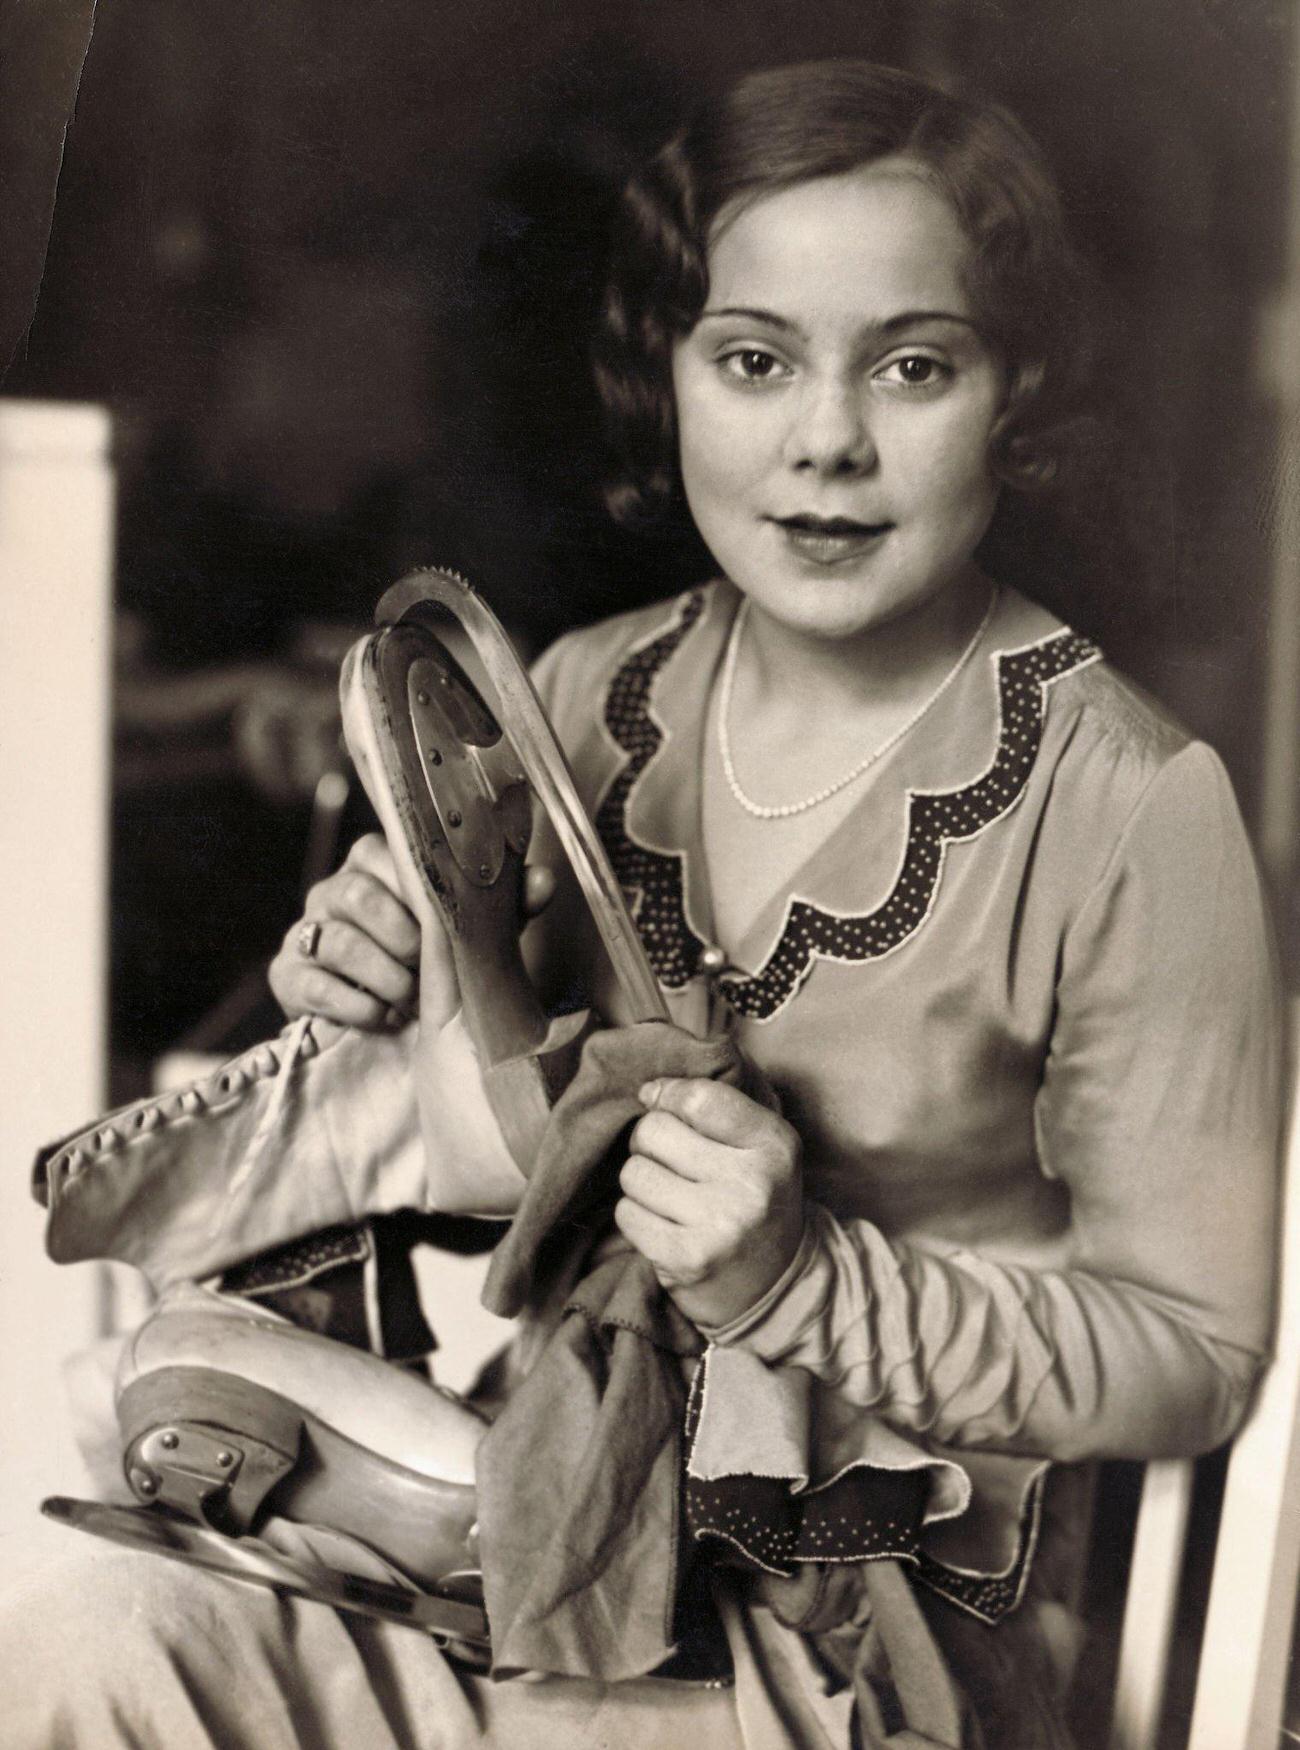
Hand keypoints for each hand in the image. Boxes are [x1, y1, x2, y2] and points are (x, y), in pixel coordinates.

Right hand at [269, 833, 556, 1031]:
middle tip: (429, 969)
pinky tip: (385, 1017)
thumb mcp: (477, 932)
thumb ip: (509, 905)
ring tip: (411, 998)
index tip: (443, 922)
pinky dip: (356, 1004)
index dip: (415, 890)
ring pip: (336, 940)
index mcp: (377, 864)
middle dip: (401, 939)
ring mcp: (307, 932)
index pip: (383, 852)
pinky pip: (312, 983)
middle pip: (355, 894)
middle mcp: (335, 890)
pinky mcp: (288, 976)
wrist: (400, 1024)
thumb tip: (544, 879)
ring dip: (383, 975)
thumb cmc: (439, 962)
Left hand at [615, 1077, 804, 1329]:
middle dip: (651, 1142)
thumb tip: (648, 1090)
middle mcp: (751, 1183)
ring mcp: (719, 1224)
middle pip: (655, 1130)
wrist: (776, 1288)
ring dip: (642, 1183)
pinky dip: (637, 1217)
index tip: (663, 1104)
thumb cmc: (756, 1201)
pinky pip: (627, 1214)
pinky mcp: (686, 1259)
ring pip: (634, 1172)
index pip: (699, 1097)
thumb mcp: (759, 1147)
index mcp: (774, 1146)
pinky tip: (664, 1225)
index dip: (670, 1095)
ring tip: (671, 1198)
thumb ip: (713, 1109)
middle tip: (671, 1163)